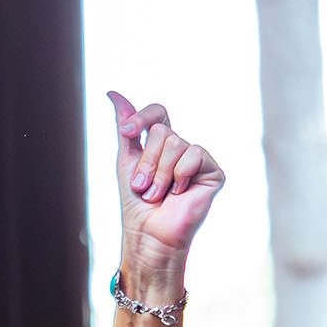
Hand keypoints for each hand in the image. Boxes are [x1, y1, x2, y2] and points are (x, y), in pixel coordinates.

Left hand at [107, 89, 222, 274]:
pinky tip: (179, 193)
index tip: (125, 133)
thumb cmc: (136, 204)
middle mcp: (182, 149)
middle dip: (146, 161)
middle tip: (144, 186)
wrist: (149, 234)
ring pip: (175, 143)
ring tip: (158, 194)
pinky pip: (194, 154)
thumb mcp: (126, 161)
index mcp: (161, 145)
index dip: (141, 118)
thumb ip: (125, 128)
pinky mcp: (212, 171)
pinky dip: (179, 175)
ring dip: (159, 173)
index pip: (157, 115)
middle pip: (162, 131)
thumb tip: (113, 92)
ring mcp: (198, 159)